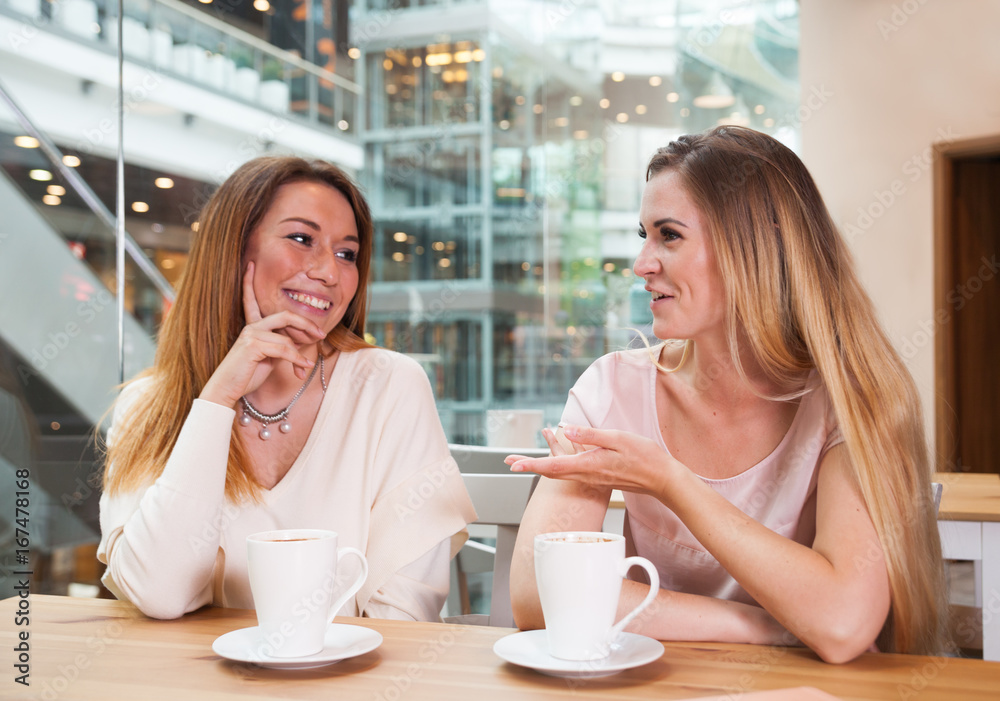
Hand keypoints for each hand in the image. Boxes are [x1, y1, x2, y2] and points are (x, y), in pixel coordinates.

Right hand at [198, 262, 325, 407]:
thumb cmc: (246, 375)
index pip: (251, 300)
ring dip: (302, 352)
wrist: (227, 390)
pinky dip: (297, 359)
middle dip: (306, 323)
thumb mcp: (269, 358)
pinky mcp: (252, 346)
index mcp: (252, 326)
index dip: (249, 282)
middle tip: (320, 334)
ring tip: (308, 364)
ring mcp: (251, 335)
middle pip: (285, 315)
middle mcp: (251, 327)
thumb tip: (300, 343)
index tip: (250, 265)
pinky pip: (284, 349)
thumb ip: (282, 346)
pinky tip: (303, 367)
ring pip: (287, 337)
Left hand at [505, 424, 675, 499]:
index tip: (513, 464)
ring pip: (560, 473)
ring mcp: (592, 478)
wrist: (662, 479)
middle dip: (529, 467)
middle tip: (509, 462)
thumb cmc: (644, 457)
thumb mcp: (618, 438)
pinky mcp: (598, 477)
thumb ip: (591, 435)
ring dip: (540, 466)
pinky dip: (557, 466)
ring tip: (524, 461)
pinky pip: (572, 472)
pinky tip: (556, 458)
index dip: (531, 464)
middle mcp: (587, 474)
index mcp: (589, 465)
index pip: (553, 466)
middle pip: (550, 472)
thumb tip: (566, 430)